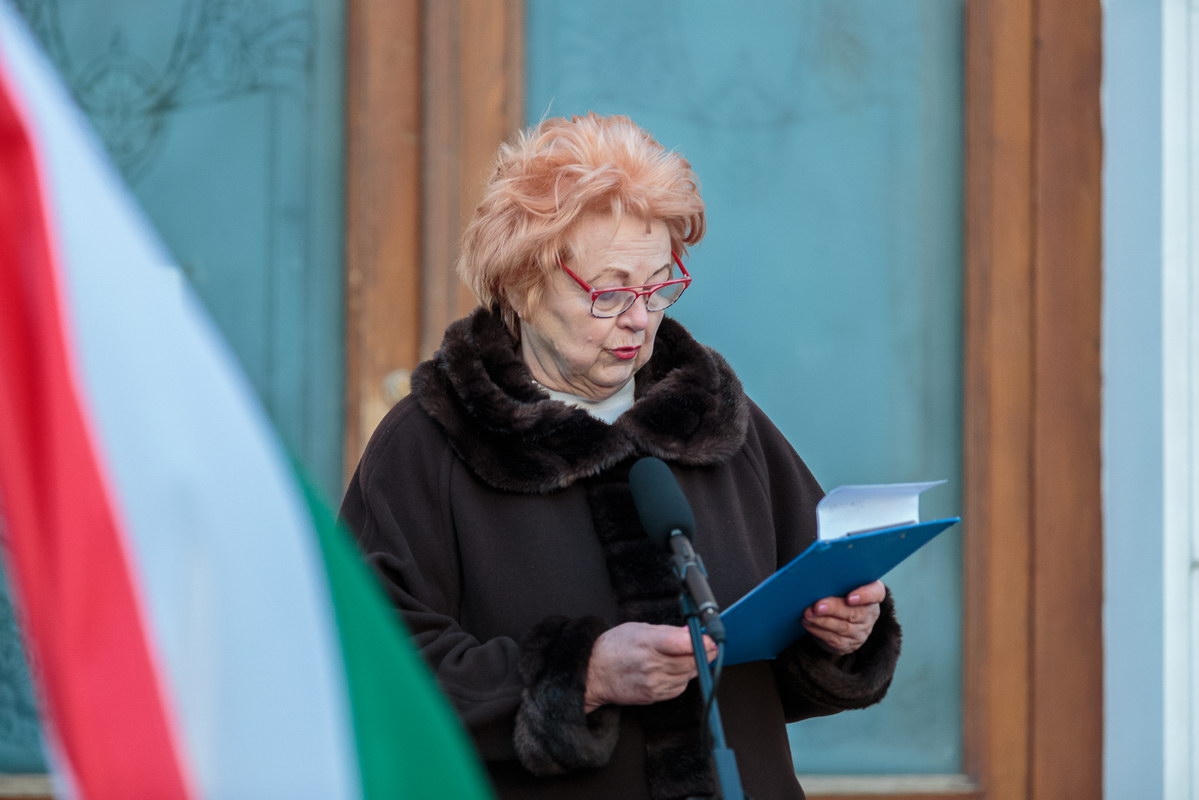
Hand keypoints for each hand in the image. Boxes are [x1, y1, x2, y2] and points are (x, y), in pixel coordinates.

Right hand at [583, 622, 716, 712]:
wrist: (594, 673)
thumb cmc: (613, 648)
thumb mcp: (639, 629)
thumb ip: (667, 632)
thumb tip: (690, 633)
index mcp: (647, 643)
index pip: (682, 644)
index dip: (701, 642)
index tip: (709, 639)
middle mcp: (652, 665)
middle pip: (690, 662)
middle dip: (704, 653)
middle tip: (709, 646)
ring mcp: (654, 683)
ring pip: (687, 675)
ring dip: (693, 666)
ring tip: (687, 656)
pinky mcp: (654, 696)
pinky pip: (679, 688)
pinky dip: (682, 678)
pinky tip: (674, 670)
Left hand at [802, 580, 884, 655]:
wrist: (841, 618)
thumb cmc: (840, 594)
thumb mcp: (843, 584)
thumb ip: (837, 580)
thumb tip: (816, 577)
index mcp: (873, 594)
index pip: (876, 593)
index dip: (865, 595)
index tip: (849, 598)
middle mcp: (870, 614)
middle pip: (855, 613)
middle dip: (834, 609)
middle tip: (817, 606)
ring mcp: (861, 631)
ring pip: (843, 627)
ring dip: (822, 621)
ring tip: (807, 614)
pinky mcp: (849, 644)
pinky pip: (834, 639)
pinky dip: (818, 630)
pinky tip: (807, 623)